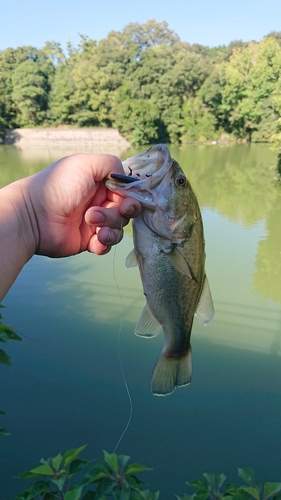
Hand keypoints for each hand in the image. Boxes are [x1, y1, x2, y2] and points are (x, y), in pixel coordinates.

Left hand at [23, 153, 141, 256]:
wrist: (34, 216)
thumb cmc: (58, 186)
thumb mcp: (85, 164)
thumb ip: (111, 164)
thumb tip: (125, 179)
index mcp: (100, 183)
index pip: (126, 191)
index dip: (131, 197)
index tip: (127, 201)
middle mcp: (99, 202)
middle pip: (126, 211)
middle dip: (122, 212)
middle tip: (114, 211)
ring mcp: (94, 223)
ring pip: (119, 228)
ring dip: (111, 226)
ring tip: (91, 222)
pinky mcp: (89, 241)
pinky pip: (107, 245)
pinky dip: (104, 243)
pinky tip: (94, 239)